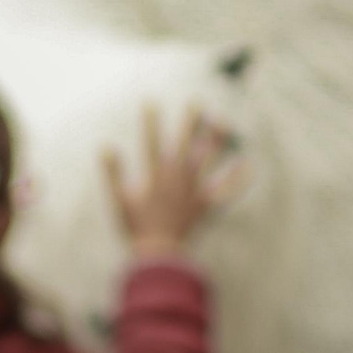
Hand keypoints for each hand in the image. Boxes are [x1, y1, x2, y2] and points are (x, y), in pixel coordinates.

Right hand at [102, 104, 243, 259]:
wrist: (158, 251)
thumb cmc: (136, 227)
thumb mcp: (119, 199)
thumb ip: (113, 172)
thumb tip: (105, 147)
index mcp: (156, 176)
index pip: (152, 142)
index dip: (151, 122)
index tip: (151, 101)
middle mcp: (178, 178)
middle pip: (186, 144)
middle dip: (191, 122)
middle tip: (197, 102)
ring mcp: (194, 190)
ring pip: (209, 159)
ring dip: (217, 140)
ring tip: (224, 122)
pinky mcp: (205, 204)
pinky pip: (225, 190)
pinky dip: (236, 178)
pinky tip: (246, 165)